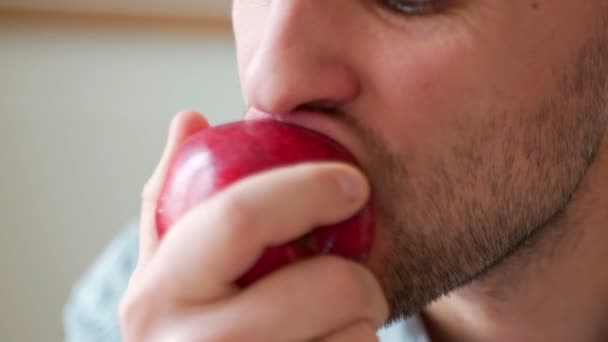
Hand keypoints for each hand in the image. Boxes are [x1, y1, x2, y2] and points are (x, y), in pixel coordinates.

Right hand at [119, 111, 388, 340]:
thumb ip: (174, 193)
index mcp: (157, 294)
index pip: (241, 216)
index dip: (308, 189)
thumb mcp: (169, 265)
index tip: (353, 183)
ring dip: (364, 327)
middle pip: (321, 287)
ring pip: (351, 339)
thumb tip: (189, 118)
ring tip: (337, 329)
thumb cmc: (191, 327)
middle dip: (361, 279)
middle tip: (362, 283)